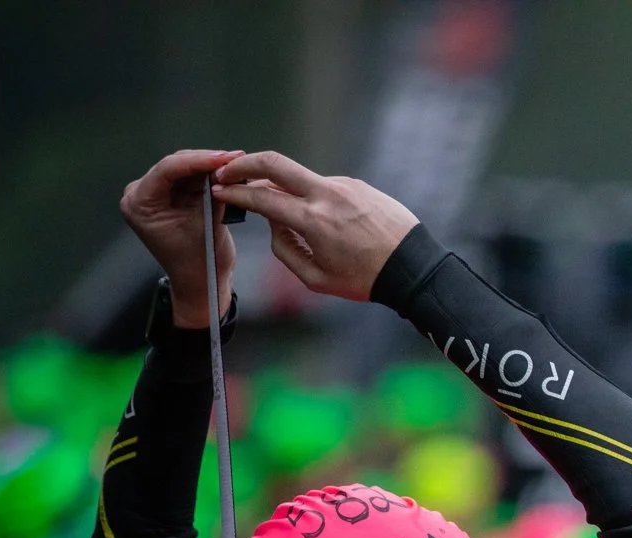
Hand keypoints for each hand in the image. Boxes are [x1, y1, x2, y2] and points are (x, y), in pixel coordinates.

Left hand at [120, 149, 243, 327]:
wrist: (202, 283)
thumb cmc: (199, 264)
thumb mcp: (206, 227)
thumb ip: (212, 196)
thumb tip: (225, 169)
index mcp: (139, 204)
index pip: (167, 170)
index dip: (197, 160)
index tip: (224, 157)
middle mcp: (142, 195)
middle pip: (175, 166)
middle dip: (205, 161)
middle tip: (235, 157)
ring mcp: (157, 194)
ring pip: (186, 169)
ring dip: (210, 167)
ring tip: (236, 164)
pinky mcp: (172, 196)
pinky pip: (192, 179)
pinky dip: (210, 176)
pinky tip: (229, 173)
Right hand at [212, 151, 417, 301]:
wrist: (414, 268)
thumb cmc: (366, 280)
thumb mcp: (317, 279)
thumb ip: (284, 248)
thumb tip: (272, 222)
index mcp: (313, 220)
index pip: (261, 198)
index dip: (233, 193)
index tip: (218, 190)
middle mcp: (327, 195)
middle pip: (274, 163)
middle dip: (243, 163)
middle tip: (227, 171)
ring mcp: (344, 186)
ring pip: (302, 179)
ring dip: (286, 190)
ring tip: (287, 215)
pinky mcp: (358, 185)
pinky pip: (326, 188)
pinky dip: (314, 199)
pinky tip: (327, 223)